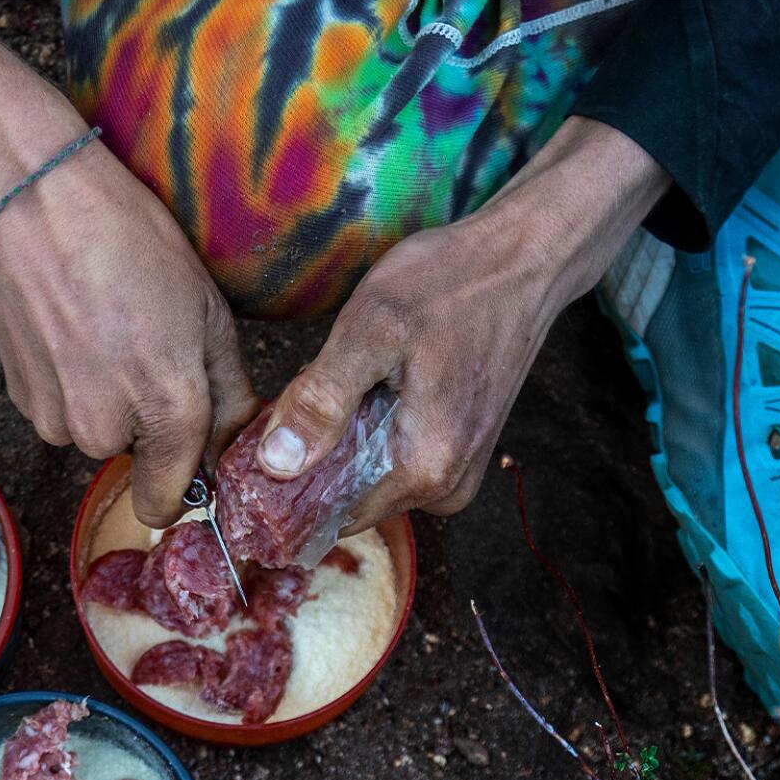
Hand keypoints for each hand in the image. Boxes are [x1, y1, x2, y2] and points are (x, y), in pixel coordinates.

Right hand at [0, 34, 253, 527]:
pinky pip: (62, 409)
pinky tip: (77, 329)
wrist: (32, 202)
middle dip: (150, 423)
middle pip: (137, 459)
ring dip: (109, 400)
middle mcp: (104, 429)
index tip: (192, 458)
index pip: (168, 502)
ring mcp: (54, 414)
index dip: (184, 484)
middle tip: (153, 354)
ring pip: (97, 432)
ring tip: (114, 333)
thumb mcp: (213, 317)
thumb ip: (231, 397)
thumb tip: (235, 446)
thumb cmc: (133, 246)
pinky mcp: (18, 395)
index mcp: (168, 412)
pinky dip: (72, 382)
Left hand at [251, 117, 669, 527]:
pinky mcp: (464, 451)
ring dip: (344, 443)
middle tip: (302, 392)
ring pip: (373, 480)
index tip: (257, 445)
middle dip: (315, 460)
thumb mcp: (371, 329)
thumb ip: (322, 401)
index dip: (286, 486)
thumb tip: (276, 464)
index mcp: (425, 468)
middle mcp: (449, 485)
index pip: (332, 516)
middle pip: (352, 500)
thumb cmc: (451, 284)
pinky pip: (399, 461)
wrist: (522, 263)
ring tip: (343, 380)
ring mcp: (461, 470)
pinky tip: (372, 386)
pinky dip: (372, 432)